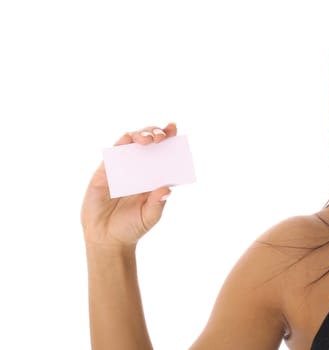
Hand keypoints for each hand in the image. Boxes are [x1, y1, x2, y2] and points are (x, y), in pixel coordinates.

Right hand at [81, 123, 177, 246]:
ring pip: (130, 142)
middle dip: (155, 133)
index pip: (163, 151)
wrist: (106, 239)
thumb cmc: (131, 227)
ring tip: (149, 139)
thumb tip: (166, 189)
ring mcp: (121, 168)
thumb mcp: (149, 217)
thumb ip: (157, 203)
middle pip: (147, 141)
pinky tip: (128, 140)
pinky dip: (121, 144)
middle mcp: (138, 168)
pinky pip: (112, 153)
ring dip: (140, 135)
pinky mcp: (104, 172)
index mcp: (153, 176)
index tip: (174, 128)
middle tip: (162, 137)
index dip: (168, 136)